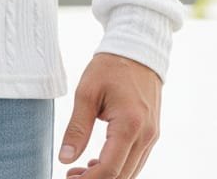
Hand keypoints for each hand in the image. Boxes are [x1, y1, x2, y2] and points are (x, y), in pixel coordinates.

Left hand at [58, 52, 160, 178]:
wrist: (137, 50)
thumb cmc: (110, 67)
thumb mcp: (86, 92)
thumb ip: (77, 128)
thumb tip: (65, 158)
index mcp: (130, 124)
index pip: (111, 169)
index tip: (68, 178)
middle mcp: (146, 135)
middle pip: (123, 176)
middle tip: (71, 174)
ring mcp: (152, 136)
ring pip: (131, 172)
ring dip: (107, 176)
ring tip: (80, 169)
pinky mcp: (151, 134)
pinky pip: (136, 161)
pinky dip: (118, 168)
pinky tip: (97, 161)